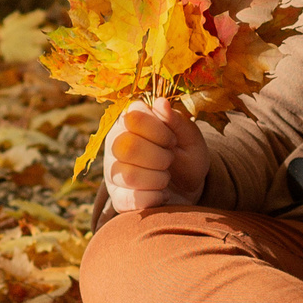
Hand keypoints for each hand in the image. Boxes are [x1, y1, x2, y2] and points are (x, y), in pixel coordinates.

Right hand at [102, 98, 206, 212]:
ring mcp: (112, 171)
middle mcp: (115, 142)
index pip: (134, 117)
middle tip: (170, 159)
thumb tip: (160, 102)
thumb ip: (176, 120)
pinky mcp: (116, 196)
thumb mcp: (190, 137)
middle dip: (159, 157)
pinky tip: (161, 194)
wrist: (188, 190)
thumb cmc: (187, 157)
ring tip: (165, 177)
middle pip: (127, 147)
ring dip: (158, 179)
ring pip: (128, 175)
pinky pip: (129, 200)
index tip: (173, 140)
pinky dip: (154, 198)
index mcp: (131, 120)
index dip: (159, 130)